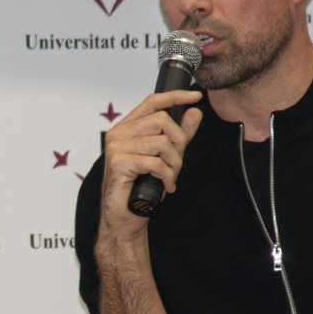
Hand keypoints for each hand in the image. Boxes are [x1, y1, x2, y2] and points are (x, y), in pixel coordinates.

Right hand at [98, 86, 203, 228]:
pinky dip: (167, 176)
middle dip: (179, 142)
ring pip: (161, 142)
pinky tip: (167, 186)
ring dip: (175, 164)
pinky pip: (155, 162)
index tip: (196, 97)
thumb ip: (179, 135)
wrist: (125, 216)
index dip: (175, 97)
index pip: (152, 101)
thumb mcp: (167, 157)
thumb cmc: (142, 187)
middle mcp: (118, 133)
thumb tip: (195, 112)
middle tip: (178, 163)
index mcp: (127, 127)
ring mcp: (116, 147)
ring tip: (172, 177)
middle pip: (162, 120)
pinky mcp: (119, 162)